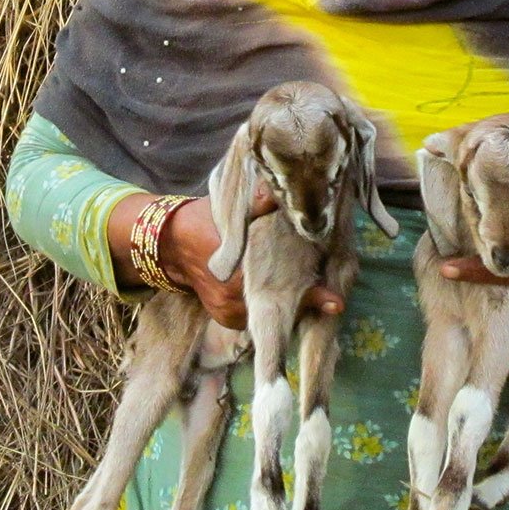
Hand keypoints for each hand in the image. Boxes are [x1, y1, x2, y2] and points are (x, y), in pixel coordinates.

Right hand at [156, 190, 346, 330]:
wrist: (172, 244)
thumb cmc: (205, 221)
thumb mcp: (232, 210)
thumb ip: (258, 204)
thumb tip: (279, 191)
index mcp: (237, 276)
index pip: (282, 292)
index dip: (311, 295)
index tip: (336, 301)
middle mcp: (233, 302)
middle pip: (279, 308)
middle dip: (302, 297)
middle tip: (328, 289)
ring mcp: (228, 314)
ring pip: (268, 314)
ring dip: (285, 302)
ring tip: (305, 284)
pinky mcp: (225, 318)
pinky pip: (255, 316)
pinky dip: (268, 304)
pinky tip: (279, 289)